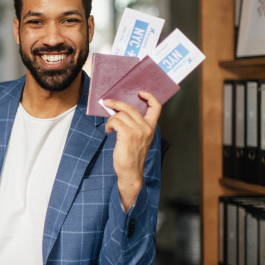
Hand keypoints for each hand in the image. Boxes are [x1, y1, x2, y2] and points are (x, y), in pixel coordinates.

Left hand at [103, 91, 161, 210]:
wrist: (131, 172)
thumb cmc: (132, 156)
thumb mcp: (139, 138)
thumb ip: (135, 125)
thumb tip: (121, 112)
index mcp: (151, 127)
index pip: (156, 107)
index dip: (149, 97)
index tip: (140, 93)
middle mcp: (146, 127)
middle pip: (131, 107)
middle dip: (116, 103)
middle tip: (107, 102)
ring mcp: (138, 131)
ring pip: (121, 114)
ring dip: (111, 118)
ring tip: (109, 126)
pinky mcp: (127, 135)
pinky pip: (115, 121)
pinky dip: (109, 124)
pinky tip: (109, 131)